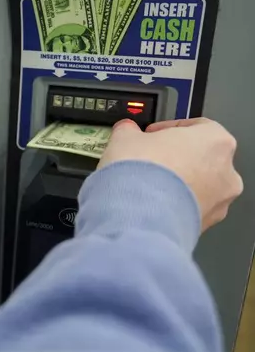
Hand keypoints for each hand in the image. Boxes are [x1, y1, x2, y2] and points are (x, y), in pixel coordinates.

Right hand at [99, 118, 242, 231]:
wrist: (138, 216)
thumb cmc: (142, 174)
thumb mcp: (126, 137)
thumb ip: (131, 131)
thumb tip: (126, 131)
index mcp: (216, 140)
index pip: (197, 127)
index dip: (168, 130)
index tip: (151, 136)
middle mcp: (226, 171)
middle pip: (201, 159)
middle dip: (175, 159)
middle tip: (150, 161)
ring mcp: (219, 202)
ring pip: (198, 188)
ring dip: (176, 185)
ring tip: (146, 187)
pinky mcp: (205, 225)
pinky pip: (189, 210)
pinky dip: (173, 207)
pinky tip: (149, 205)